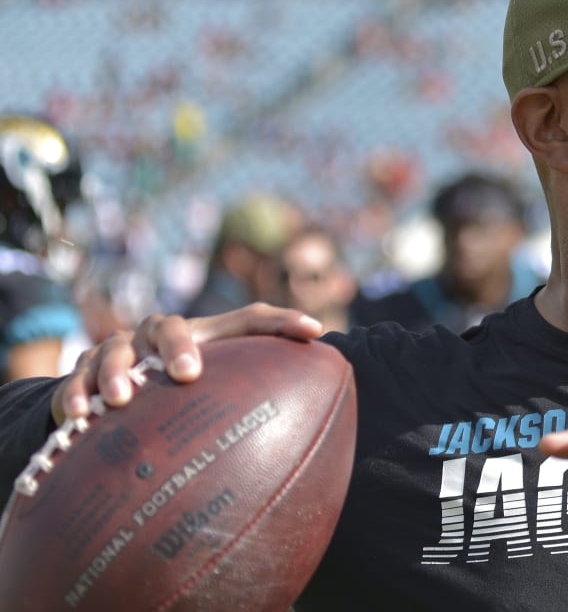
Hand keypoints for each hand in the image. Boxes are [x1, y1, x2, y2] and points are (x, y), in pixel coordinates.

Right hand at [52, 303, 322, 423]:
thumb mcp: (224, 386)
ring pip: (113, 351)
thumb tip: (323, 405)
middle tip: (188, 374)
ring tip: (122, 399)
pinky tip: (79, 417)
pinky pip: (74, 382)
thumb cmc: (184, 384)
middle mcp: (157, 335)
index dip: (283, 320)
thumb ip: (267, 390)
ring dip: (117, 373)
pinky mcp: (81, 375)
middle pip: (169, 327)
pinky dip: (75, 397)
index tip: (316, 330)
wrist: (111, 393)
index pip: (249, 320)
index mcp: (204, 332)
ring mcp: (116, 352)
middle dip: (178, 347)